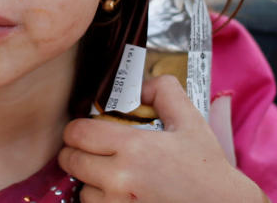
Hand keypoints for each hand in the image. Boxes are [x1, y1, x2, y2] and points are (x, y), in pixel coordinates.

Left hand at [58, 75, 268, 201]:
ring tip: (111, 176)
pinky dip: (101, 202)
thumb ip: (162, 91)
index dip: (77, 129)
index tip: (86, 131)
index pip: (77, 133)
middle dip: (78, 153)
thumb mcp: (189, 120)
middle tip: (93, 151)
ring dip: (90, 182)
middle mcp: (120, 180)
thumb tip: (138, 84)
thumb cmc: (205, 167)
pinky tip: (119, 194)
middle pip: (71, 162)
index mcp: (133, 148)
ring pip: (82, 190)